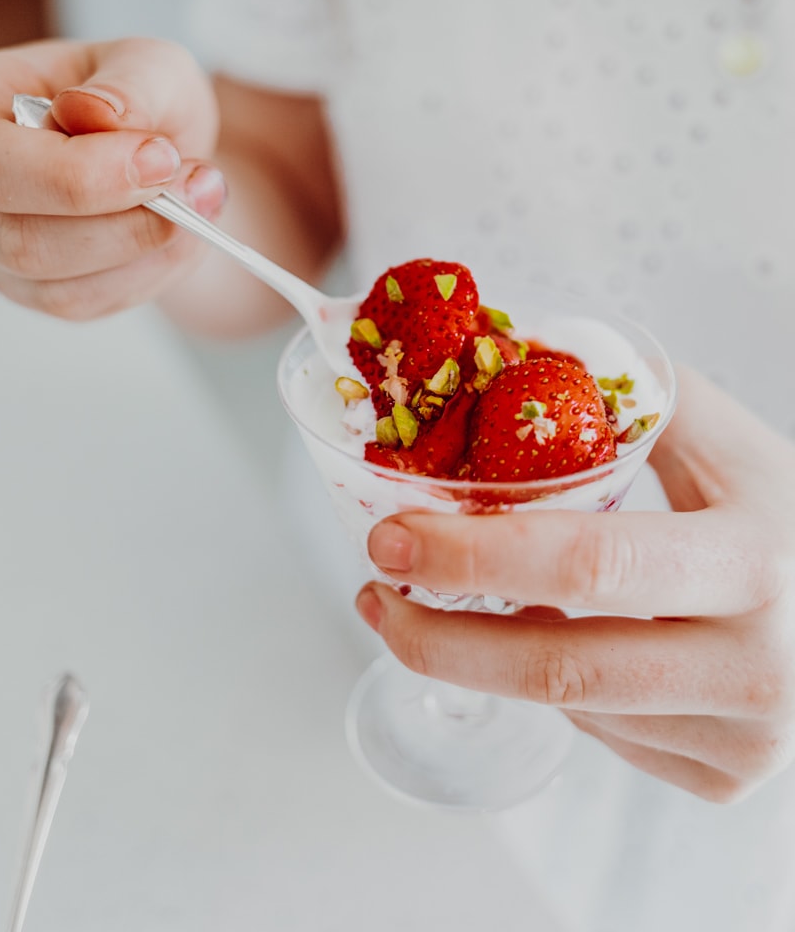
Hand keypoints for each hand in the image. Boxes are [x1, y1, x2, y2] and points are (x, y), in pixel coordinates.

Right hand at [0, 38, 224, 318]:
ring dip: (148, 249)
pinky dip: (150, 272)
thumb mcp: (149, 65)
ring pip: (63, 288)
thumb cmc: (138, 99)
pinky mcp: (37, 290)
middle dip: (129, 223)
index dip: (85, 175)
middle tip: (199, 182)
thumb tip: (97, 113)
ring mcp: (0, 249)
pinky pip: (91, 304)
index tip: (162, 157)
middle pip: (25, 243)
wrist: (156, 145)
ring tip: (199, 196)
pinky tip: (179, 229)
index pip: (1, 166)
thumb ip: (131, 84)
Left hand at [356, 367, 794, 801]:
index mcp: (754, 561)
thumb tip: (512, 353)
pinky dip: (551, 689)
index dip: (475, 555)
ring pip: (568, 709)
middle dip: (439, 635)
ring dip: (480, 660)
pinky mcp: (726, 778)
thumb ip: (636, 400)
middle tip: (378, 590)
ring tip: (430, 611)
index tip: (393, 535)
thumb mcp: (734, 447)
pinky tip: (541, 643)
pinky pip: (601, 736)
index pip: (591, 565)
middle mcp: (758, 667)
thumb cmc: (790, 518)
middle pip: (558, 669)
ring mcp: (745, 738)